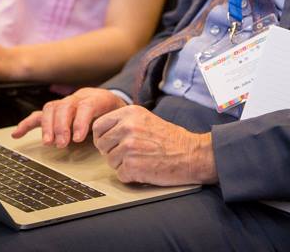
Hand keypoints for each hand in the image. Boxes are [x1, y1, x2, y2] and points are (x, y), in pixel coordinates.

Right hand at [12, 87, 125, 144]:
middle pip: (65, 106)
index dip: (80, 121)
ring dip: (47, 126)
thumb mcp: (120, 117)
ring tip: (49, 143)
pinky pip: (39, 115)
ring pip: (51, 108)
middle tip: (62, 143)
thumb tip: (108, 138)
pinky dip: (27, 124)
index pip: (86, 106)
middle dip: (61, 126)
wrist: (111, 101)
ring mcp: (65, 103)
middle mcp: (78, 98)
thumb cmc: (114, 113)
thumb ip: (113, 125)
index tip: (78, 138)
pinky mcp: (56, 112)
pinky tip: (17, 134)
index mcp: (96, 99)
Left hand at [93, 105, 217, 185]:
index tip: (110, 142)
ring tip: (140, 159)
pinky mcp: (132, 166)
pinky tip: (144, 169)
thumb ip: (124, 121)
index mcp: (129, 113)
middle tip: (129, 153)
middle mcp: (127, 127)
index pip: (98, 125)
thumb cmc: (170, 139)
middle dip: (111, 151)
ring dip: (122, 164)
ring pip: (109, 161)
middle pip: (101, 144)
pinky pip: (120, 174)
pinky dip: (130, 176)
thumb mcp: (145, 119)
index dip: (102, 137)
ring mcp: (129, 147)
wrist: (190, 154)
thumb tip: (102, 132)